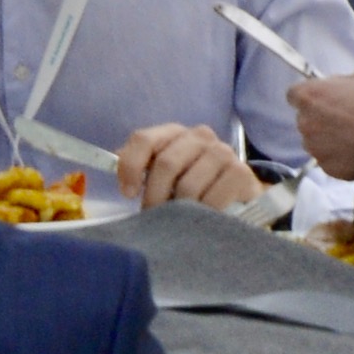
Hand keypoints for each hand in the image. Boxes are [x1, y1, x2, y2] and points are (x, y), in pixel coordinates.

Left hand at [113, 123, 264, 211]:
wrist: (238, 198)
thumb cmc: (193, 186)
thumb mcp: (165, 174)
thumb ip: (140, 166)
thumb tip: (112, 161)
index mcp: (174, 132)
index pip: (144, 139)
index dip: (131, 166)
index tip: (128, 193)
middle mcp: (199, 136)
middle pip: (166, 163)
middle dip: (155, 196)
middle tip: (155, 216)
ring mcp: (222, 152)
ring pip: (187, 185)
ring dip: (179, 211)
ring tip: (180, 221)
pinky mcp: (240, 173)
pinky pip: (212, 198)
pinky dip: (202, 214)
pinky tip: (203, 220)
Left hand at [287, 49, 353, 177]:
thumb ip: (348, 80)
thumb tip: (343, 88)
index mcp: (312, 95)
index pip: (297, 93)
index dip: (316, 93)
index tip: (332, 95)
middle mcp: (307, 123)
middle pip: (307, 117)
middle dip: (323, 114)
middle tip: (351, 113)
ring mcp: (317, 150)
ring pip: (317, 139)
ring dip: (330, 135)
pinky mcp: (329, 170)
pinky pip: (330, 157)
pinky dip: (340, 154)